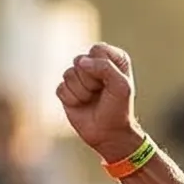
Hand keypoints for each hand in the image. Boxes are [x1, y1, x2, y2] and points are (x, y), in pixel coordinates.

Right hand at [57, 44, 143, 163]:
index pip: (97, 50)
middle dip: (90, 81)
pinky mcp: (66, 90)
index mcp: (112, 58)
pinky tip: (81, 105)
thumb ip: (105, 67)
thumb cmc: (119, 109)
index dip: (101, 67)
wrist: (110, 134)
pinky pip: (61, 88)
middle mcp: (94, 64)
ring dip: (82, 92)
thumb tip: (81, 62)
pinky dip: (72, 100)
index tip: (110, 83)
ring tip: (92, 100)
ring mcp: (78, 77)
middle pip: (80, 60)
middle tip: (101, 93)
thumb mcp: (121, 86)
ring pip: (69, 74)